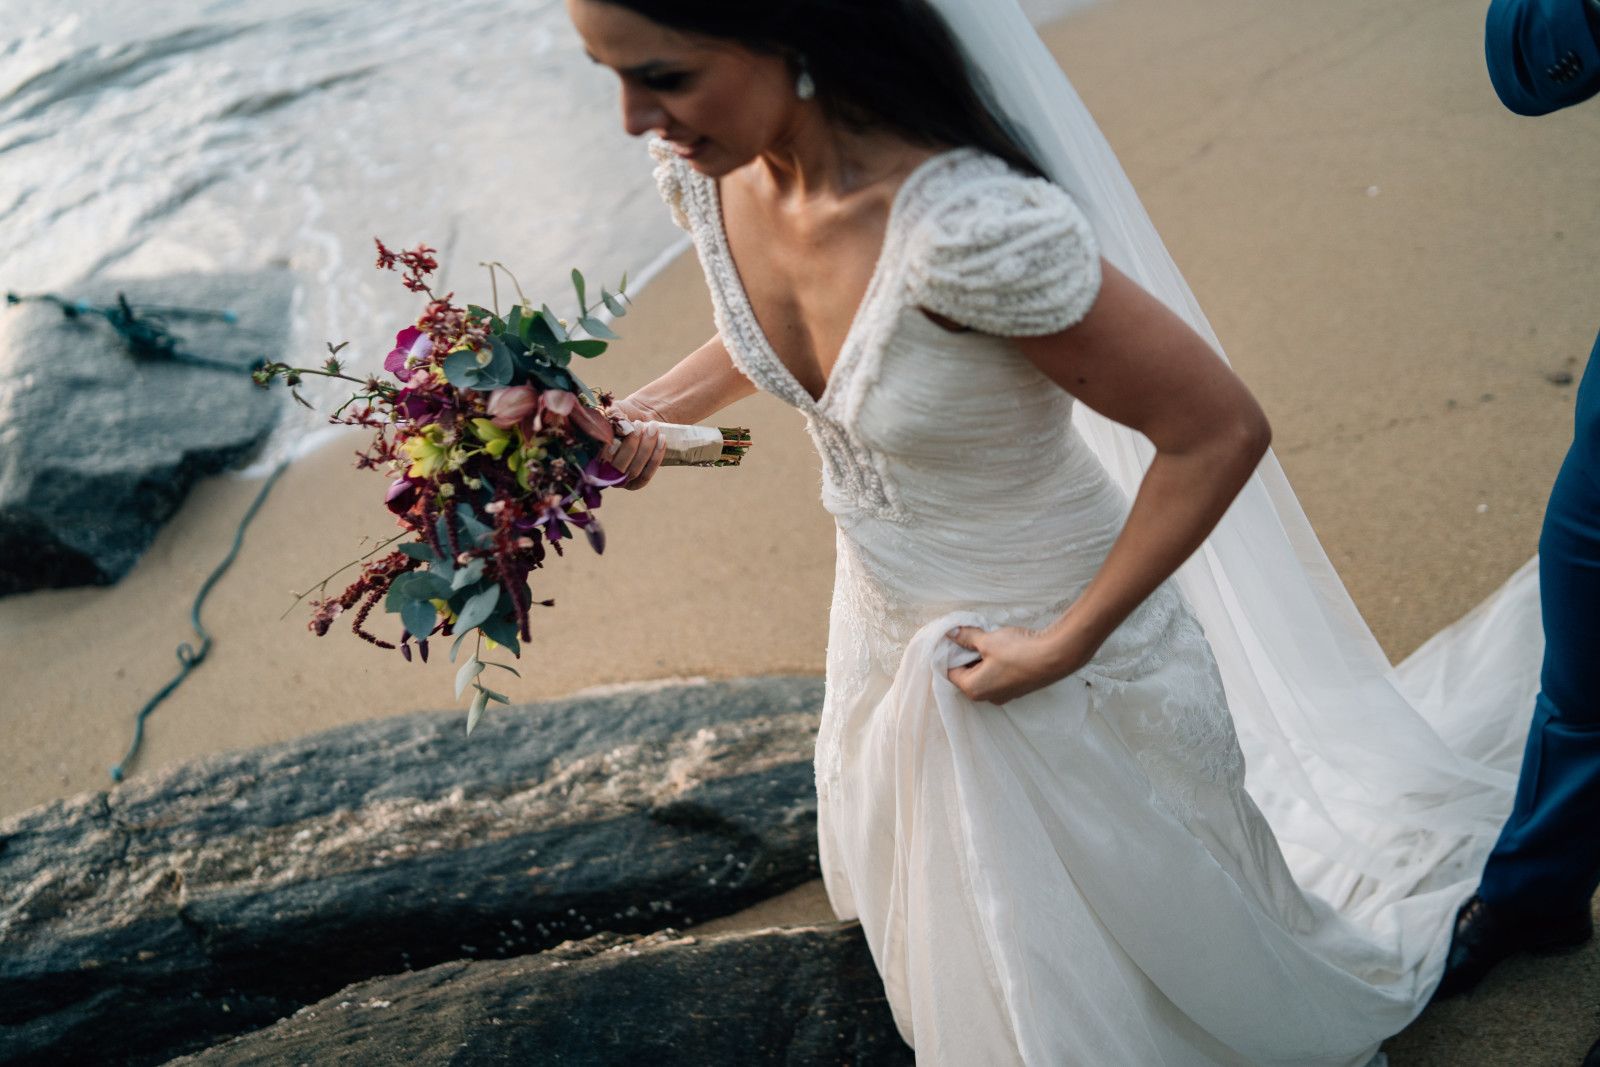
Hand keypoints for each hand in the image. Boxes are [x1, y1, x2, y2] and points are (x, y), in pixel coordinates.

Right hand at [606, 397, 667, 489]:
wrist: (637, 418)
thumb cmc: (621, 415)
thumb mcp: (614, 410)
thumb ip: (612, 415)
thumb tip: (619, 425)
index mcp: (591, 457)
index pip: (598, 459)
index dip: (609, 448)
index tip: (622, 430)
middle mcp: (603, 473)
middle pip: (618, 468)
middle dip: (632, 445)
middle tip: (640, 424)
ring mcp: (620, 480)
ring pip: (634, 471)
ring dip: (646, 448)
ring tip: (653, 427)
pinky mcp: (637, 482)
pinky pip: (646, 475)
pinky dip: (656, 457)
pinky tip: (662, 439)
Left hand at [945, 623, 1091, 705]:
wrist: (1055, 657)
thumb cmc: (1018, 651)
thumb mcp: (987, 640)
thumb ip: (966, 637)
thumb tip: (952, 633)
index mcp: (974, 689)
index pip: (950, 672)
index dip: (949, 653)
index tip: (953, 638)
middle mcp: (987, 697)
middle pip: (967, 675)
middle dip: (967, 655)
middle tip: (970, 636)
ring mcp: (1004, 695)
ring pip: (984, 675)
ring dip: (982, 658)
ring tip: (988, 640)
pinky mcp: (1017, 689)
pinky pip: (998, 676)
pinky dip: (996, 663)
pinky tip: (1003, 648)